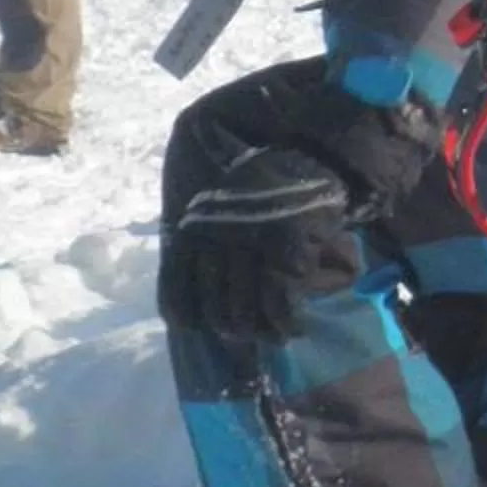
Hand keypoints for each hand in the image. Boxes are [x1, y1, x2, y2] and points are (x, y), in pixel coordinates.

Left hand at [159, 146, 362, 343]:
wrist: (310, 151)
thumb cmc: (262, 184)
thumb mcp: (218, 208)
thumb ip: (206, 242)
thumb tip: (201, 291)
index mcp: (192, 231)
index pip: (177, 297)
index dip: (191, 320)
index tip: (207, 327)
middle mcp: (214, 241)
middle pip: (215, 311)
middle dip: (234, 329)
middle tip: (250, 334)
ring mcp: (251, 246)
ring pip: (244, 313)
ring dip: (260, 332)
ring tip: (274, 335)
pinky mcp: (288, 250)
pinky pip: (280, 303)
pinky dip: (286, 323)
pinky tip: (294, 327)